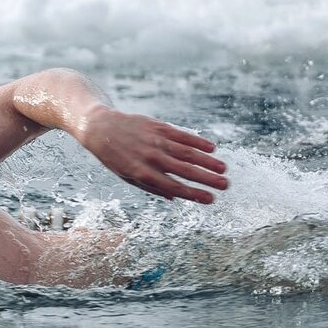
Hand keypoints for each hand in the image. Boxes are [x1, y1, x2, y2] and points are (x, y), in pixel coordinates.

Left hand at [76, 106, 227, 203]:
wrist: (101, 129)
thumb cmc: (115, 158)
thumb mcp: (127, 177)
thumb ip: (152, 187)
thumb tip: (175, 196)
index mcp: (142, 174)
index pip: (174, 187)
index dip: (194, 194)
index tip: (211, 200)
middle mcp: (150, 158)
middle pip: (184, 170)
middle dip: (207, 179)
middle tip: (226, 186)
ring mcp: (155, 141)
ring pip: (187, 152)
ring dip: (207, 161)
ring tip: (223, 169)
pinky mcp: (158, 127)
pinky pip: (182, 135)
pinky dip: (197, 142)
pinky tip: (212, 148)